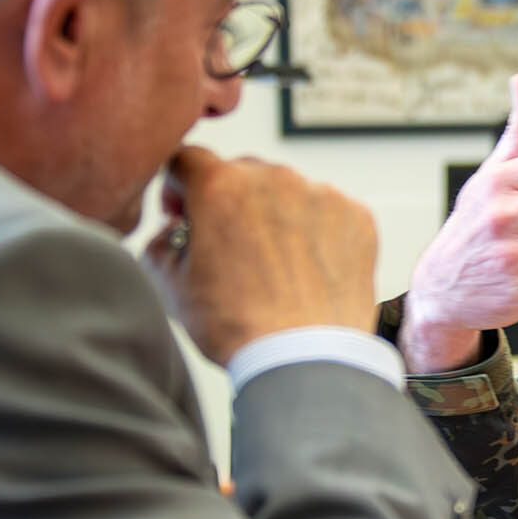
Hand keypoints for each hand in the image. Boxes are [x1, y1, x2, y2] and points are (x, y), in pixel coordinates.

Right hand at [144, 146, 379, 365]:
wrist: (307, 358)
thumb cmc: (238, 328)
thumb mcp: (172, 286)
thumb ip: (159, 242)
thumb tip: (170, 230)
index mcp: (220, 185)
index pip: (188, 160)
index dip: (178, 185)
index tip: (184, 212)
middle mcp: (274, 178)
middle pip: (242, 173)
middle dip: (230, 201)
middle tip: (230, 245)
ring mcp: (322, 195)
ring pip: (289, 191)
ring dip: (276, 215)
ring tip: (275, 265)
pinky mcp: (358, 216)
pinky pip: (329, 211)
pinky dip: (317, 231)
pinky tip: (308, 269)